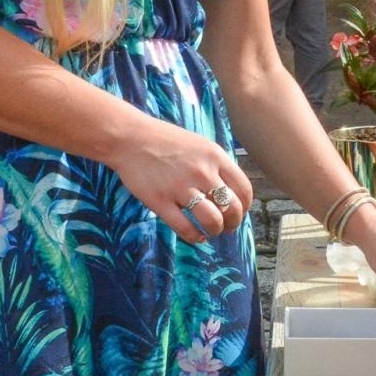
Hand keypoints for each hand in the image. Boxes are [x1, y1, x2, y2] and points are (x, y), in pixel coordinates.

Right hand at [113, 121, 253, 245]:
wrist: (130, 138)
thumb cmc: (166, 141)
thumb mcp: (200, 145)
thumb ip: (217, 165)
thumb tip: (232, 191)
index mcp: (215, 157)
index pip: (244, 189)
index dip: (245, 207)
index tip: (240, 213)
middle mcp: (202, 172)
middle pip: (232, 208)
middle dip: (233, 223)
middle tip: (227, 227)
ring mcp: (181, 187)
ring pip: (212, 220)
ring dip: (216, 230)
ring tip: (212, 231)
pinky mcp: (160, 201)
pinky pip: (185, 228)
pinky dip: (195, 237)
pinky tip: (197, 237)